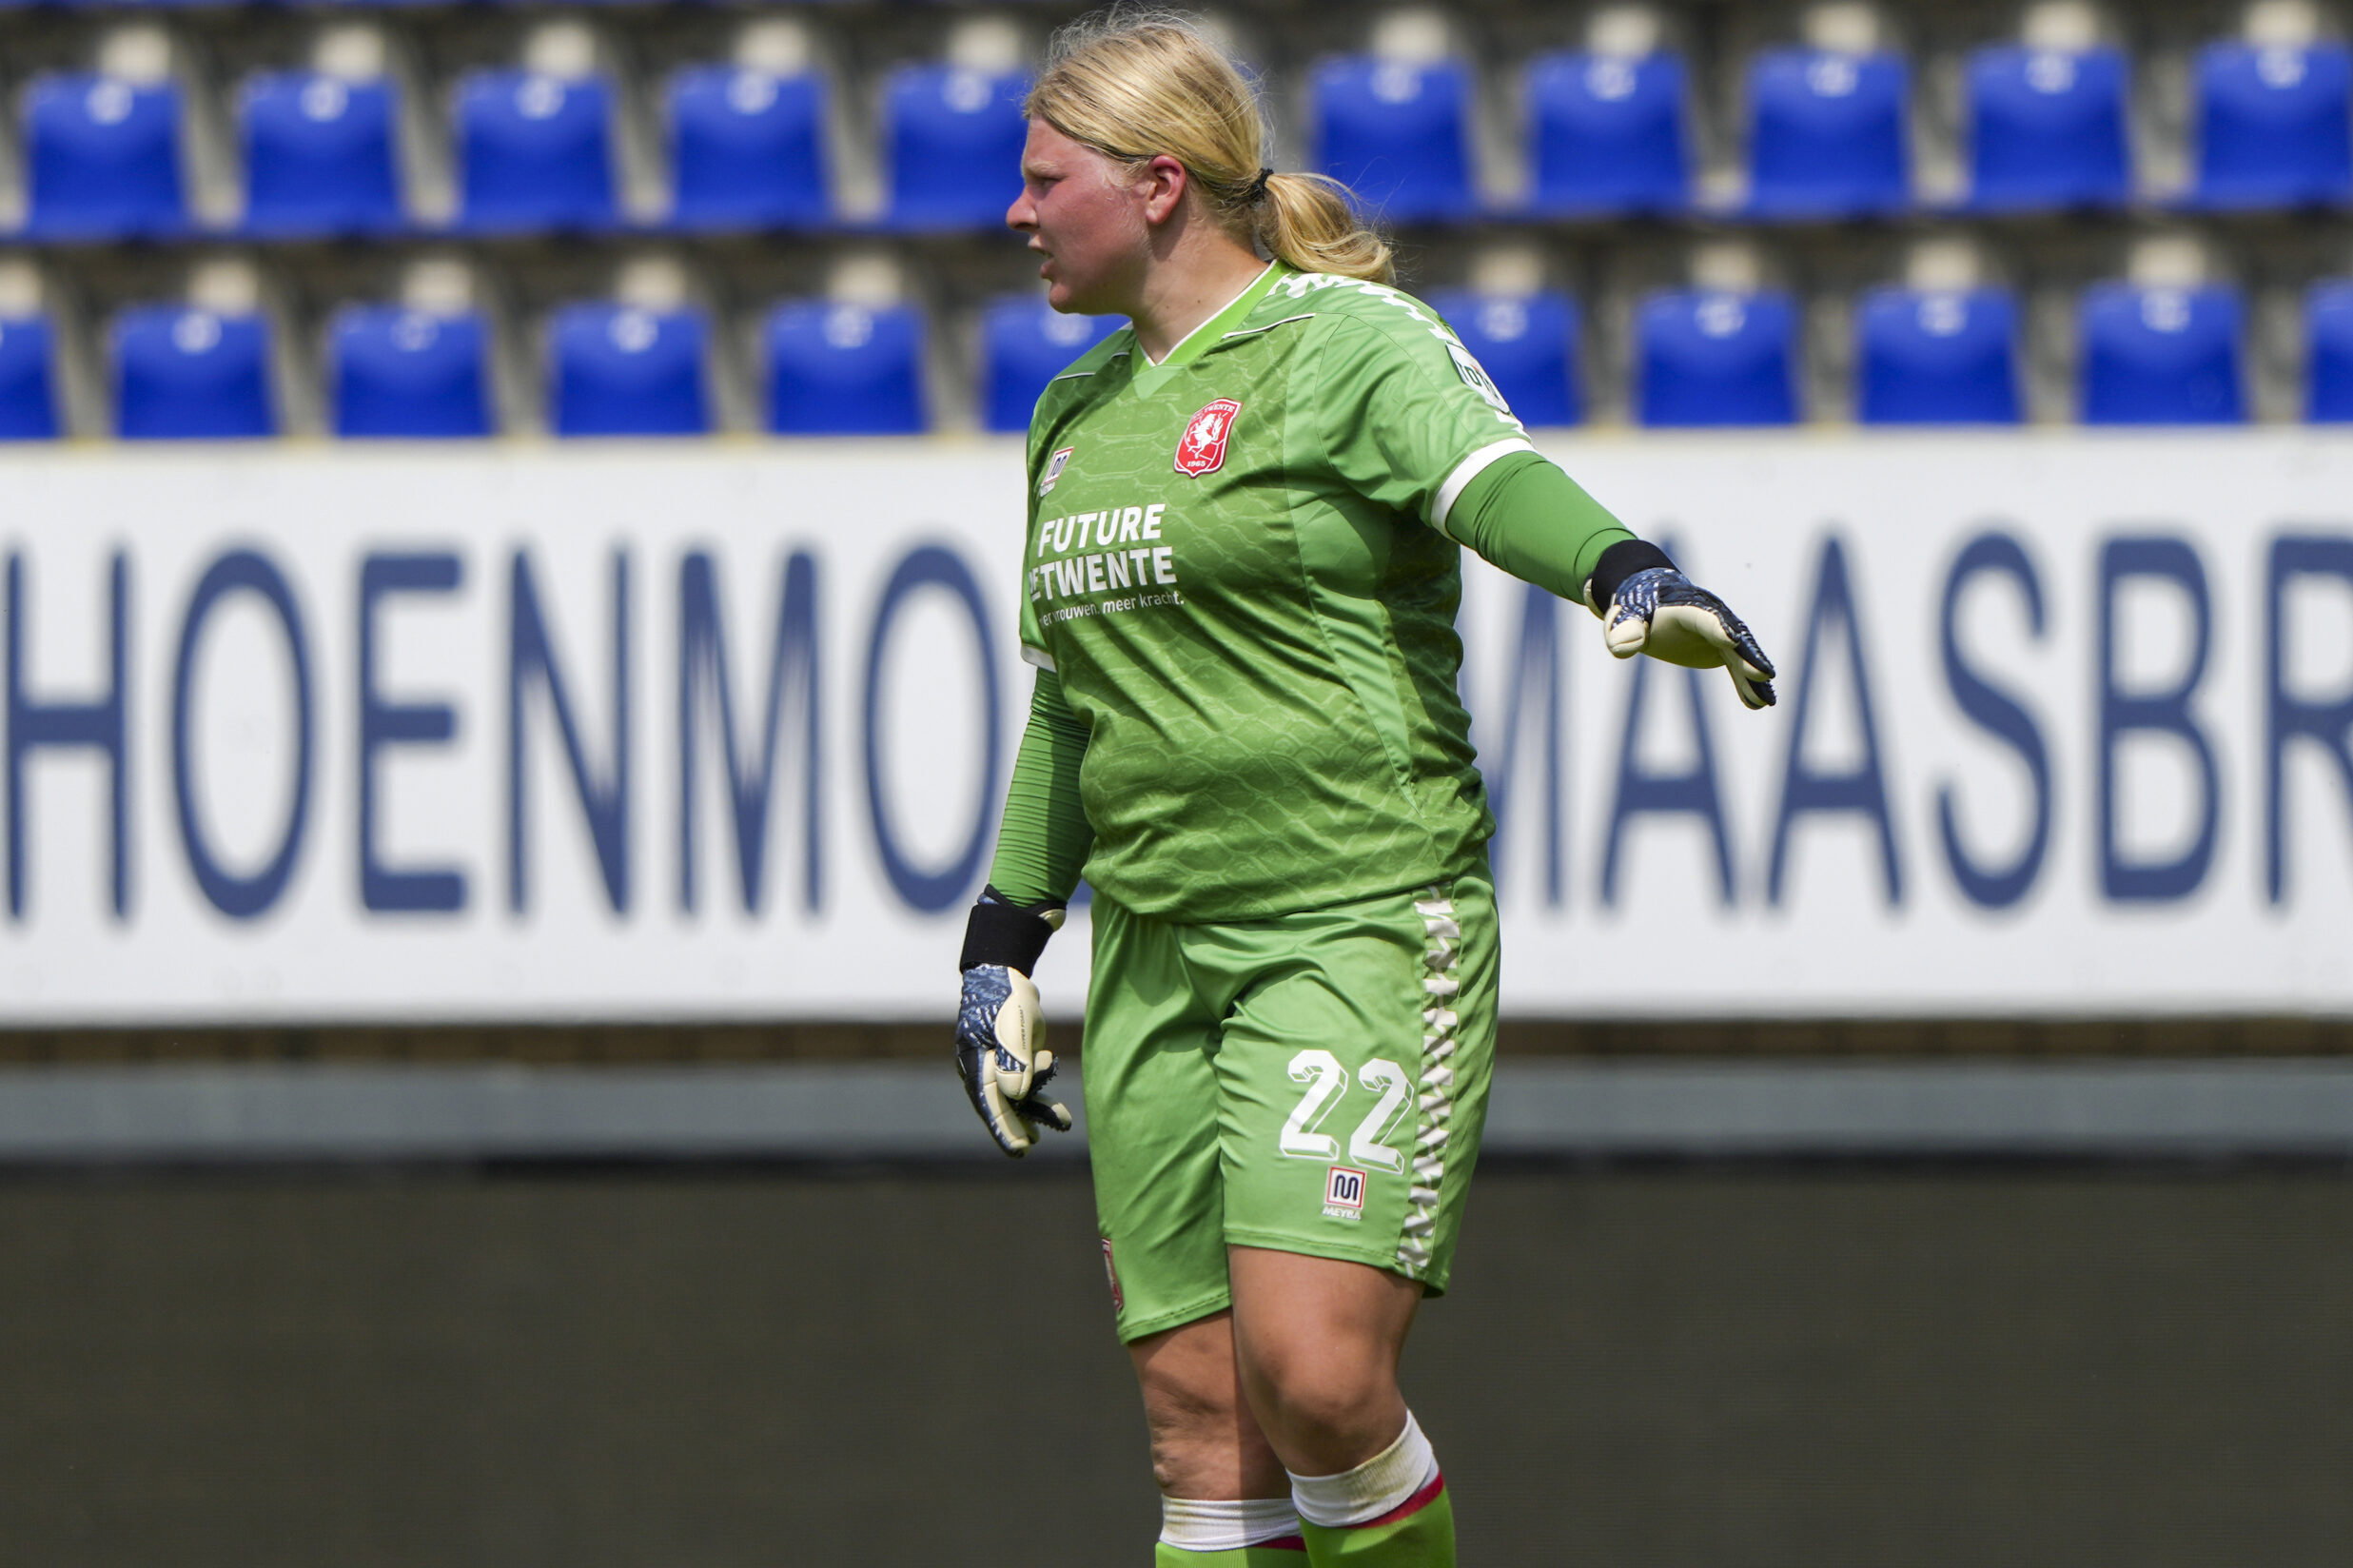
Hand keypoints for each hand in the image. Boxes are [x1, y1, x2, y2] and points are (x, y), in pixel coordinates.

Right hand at [955, 964, 1072, 1156]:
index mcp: (975, 1062)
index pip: (990, 1101)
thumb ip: (1014, 1058)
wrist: (1005, 976)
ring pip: (1016, 1097)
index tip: (1020, 1148)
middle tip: (1030, 1148)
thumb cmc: (1006, 997)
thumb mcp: (1013, 1024)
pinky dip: (1039, 1097)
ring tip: (1062, 1122)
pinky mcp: (1012, 1062)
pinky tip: (1055, 1112)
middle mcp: (982, 1069)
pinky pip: (1025, 1086)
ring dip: (1037, 1111)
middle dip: (1017, 1125)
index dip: (1005, 1127)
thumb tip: (1015, 1094)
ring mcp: (996, 1067)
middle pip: (1001, 1104)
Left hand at [1601, 567, 1776, 708]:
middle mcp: (1710, 616)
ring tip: (1768, 701)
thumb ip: (1622, 629)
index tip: (1731, 641)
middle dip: (1748, 654)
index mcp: (1685, 606)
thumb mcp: (1623, 617)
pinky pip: (1737, 665)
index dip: (1716, 627)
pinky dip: (1748, 683)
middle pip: (1733, 635)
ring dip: (1754, 676)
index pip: (1703, 617)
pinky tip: (1760, 703)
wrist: (1652, 601)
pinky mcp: (1720, 647)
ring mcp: (1718, 632)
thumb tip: (1622, 649)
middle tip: (1763, 674)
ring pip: (1741, 653)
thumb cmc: (1635, 609)